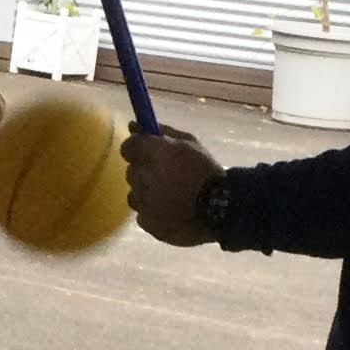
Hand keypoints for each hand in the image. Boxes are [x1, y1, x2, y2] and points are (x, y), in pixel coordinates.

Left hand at [121, 127, 223, 246]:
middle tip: (168, 177)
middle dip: (145, 172)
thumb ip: (161, 133)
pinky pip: (142, 214)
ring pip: (135, 194)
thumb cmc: (206, 172)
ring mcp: (143, 203)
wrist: (222, 209)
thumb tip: (133, 126)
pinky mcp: (148, 224)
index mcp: (153, 155)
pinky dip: (153, 213)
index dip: (137, 150)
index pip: (128, 147)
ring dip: (147, 193)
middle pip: (132, 172)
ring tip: (172, 197)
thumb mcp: (190, 144)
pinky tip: (171, 212)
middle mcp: (143, 178)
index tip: (148, 153)